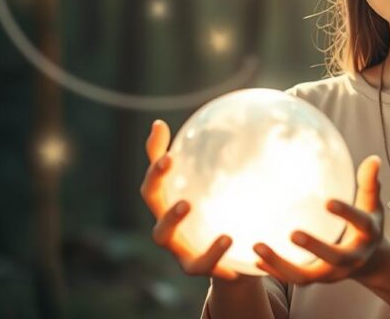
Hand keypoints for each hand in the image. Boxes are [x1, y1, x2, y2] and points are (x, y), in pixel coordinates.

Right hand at [140, 119, 238, 280]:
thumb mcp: (229, 189)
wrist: (239, 263)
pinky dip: (211, 252)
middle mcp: (167, 221)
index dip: (154, 149)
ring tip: (186, 203)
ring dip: (170, 217)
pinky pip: (200, 263)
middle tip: (167, 161)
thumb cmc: (227, 217)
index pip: (157, 170)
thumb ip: (227, 163)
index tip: (161, 126)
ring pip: (161, 234)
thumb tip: (233, 121)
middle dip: (154, 178)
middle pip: (150, 198)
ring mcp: (176, 247)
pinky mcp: (194, 268)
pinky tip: (228, 238)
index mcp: (172, 199)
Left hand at [253, 155, 388, 284]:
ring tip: (258, 246)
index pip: (360, 224)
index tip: (328, 202)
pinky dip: (275, 271)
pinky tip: (256, 258)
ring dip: (281, 264)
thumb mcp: (372, 204)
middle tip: (293, 233)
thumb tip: (373, 159)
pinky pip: (293, 279)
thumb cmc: (366, 224)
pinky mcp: (317, 279)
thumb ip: (370, 183)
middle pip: (333, 257)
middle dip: (314, 247)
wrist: (369, 261)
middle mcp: (351, 259)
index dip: (346, 214)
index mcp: (367, 235)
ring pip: (306, 276)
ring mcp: (332, 273)